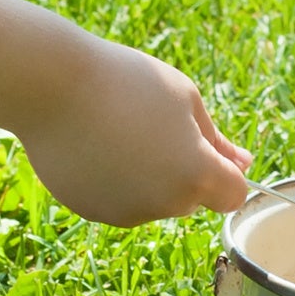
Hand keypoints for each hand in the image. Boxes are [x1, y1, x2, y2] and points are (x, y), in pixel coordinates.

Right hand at [17, 42, 252, 227]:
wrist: (51, 86)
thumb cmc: (127, 82)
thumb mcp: (185, 98)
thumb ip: (216, 140)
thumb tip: (243, 165)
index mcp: (196, 174)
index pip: (233, 196)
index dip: (226, 173)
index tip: (207, 148)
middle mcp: (164, 204)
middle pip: (191, 198)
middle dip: (184, 171)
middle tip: (154, 125)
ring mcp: (125, 213)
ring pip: (153, 201)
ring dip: (148, 177)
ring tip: (119, 130)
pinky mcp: (92, 211)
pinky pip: (118, 200)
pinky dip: (115, 181)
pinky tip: (95, 146)